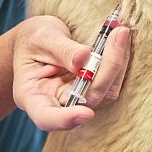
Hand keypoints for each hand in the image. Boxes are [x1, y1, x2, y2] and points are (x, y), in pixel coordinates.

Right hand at [12, 15, 131, 130]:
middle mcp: (56, 103)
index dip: (66, 119)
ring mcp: (76, 98)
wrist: (34, 40)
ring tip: (121, 32)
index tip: (86, 113)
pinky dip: (118, 62)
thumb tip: (85, 57)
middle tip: (119, 34)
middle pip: (86, 101)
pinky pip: (111, 83)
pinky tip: (120, 39)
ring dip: (117, 63)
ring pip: (105, 93)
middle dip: (107, 69)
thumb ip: (61, 49)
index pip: (46, 117)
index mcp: (32, 96)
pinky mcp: (91, 90)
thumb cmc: (30, 40)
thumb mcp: (40, 38)